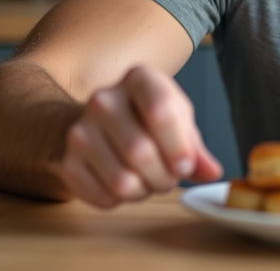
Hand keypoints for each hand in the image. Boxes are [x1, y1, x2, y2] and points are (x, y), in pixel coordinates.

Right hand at [57, 65, 222, 207]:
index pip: (162, 111)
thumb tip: (212, 172)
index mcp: (139, 78)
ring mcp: (80, 129)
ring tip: (148, 180)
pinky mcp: (67, 160)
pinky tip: (124, 184)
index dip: (179, 148)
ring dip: (144, 191)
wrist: (98, 123)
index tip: (186, 166)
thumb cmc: (146, 118)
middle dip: (164, 177)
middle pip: (141, 152)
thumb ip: (196, 147)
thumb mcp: (177, 120)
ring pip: (122, 180)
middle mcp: (105, 99)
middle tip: (169, 178)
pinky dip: (120, 200)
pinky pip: (102, 196)